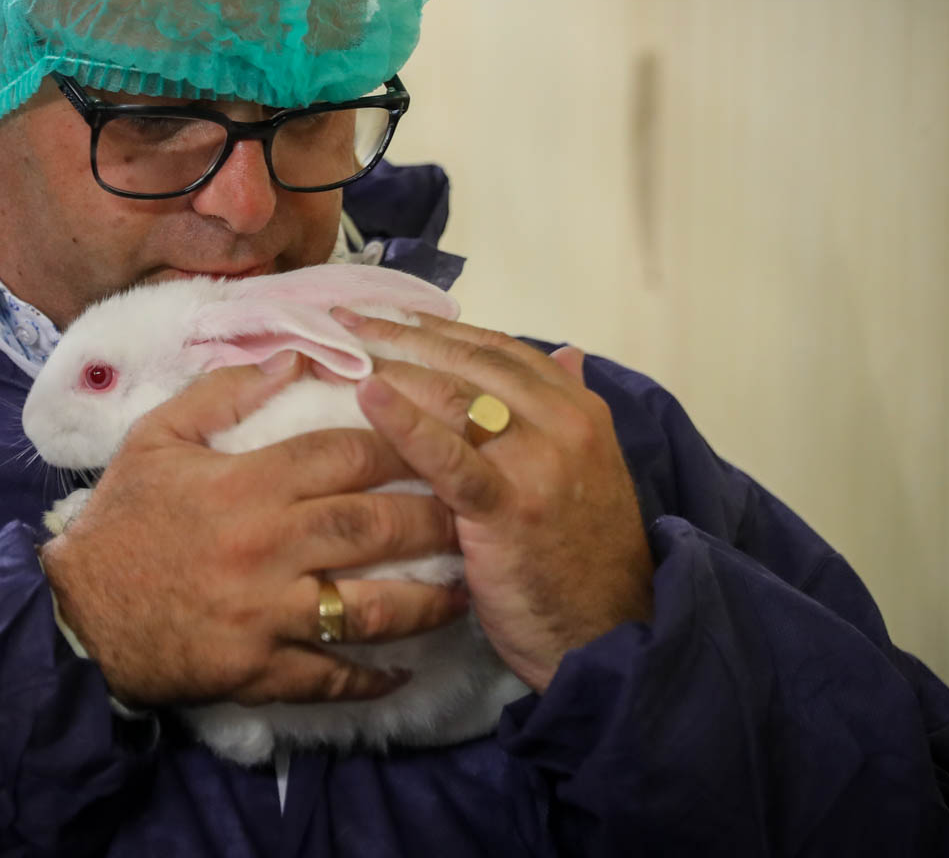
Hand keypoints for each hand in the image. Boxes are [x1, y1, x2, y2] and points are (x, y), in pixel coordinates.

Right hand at [39, 355, 468, 707]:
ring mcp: (265, 613)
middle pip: (369, 527)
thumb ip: (221, 393)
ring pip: (367, 608)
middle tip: (476, 508)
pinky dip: (370, 677)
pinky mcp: (258, 670)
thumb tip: (292, 357)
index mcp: (245, 484)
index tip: (443, 433)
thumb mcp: (156, 439)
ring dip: (425, 602)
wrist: (75, 616)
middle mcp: (264, 547)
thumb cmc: (121, 521)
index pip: (341, 453)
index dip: (401, 440)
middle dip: (433, 517)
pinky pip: (329, 677)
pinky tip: (405, 669)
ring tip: (465, 590)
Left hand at [331, 310, 654, 692]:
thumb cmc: (583, 558)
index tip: (384, 314)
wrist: (609, 633)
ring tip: (339, 348)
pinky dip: (405, 421)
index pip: (497, 349)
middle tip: (343, 319)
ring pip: (457, 396)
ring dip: (393, 365)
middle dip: (402, 335)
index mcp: (578, 409)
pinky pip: (451, 456)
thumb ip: (565, 410)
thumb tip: (566, 351)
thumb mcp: (587, 470)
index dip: (436, 328)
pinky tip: (366, 394)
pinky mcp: (510, 509)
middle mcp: (563, 423)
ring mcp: (538, 463)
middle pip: (469, 362)